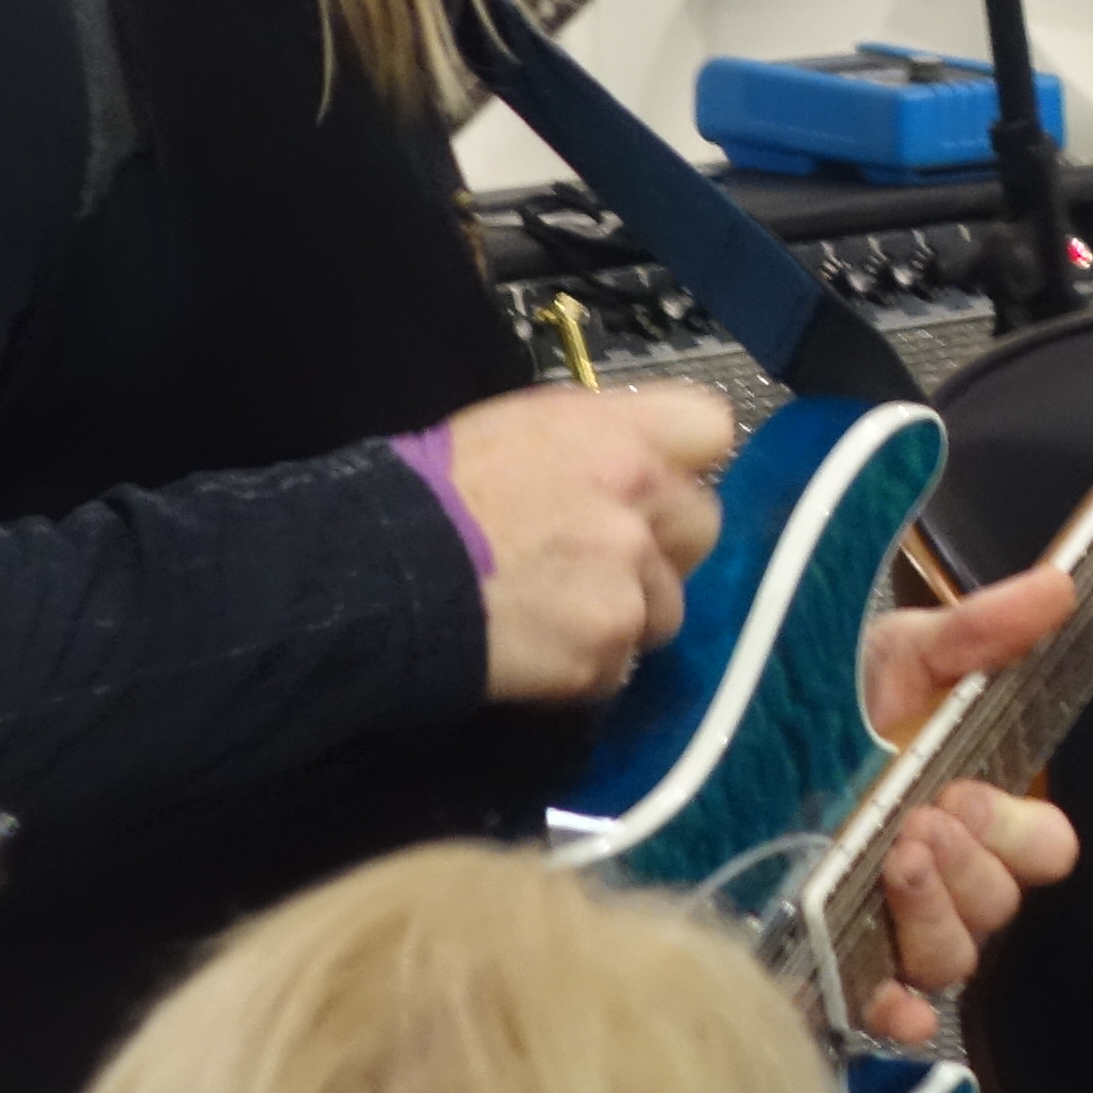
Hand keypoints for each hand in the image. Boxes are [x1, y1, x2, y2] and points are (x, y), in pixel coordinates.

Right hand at [437, 385, 733, 701]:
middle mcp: (637, 500)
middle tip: (606, 558)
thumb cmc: (435, 492)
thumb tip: (634, 462)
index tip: (659, 482)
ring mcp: (628, 580)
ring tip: (558, 609)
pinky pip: (622, 663)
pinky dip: (588, 664)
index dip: (686, 460)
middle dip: (664, 546)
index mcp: (617, 433)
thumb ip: (594, 442)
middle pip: (703, 525)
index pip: (712, 428)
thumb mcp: (520, 429)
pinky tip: (539, 646)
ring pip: (667, 607)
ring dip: (626, 613)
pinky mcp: (606, 649)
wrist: (380, 574)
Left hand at [849, 566, 1081, 1046]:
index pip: (1045, 848)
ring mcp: (895, 930)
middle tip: (917, 825)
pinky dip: (900, 1014)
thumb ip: (978, 630)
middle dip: (967, 866)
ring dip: (933, 918)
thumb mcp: (898, 651)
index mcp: (972, 809)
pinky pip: (892, 1016)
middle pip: (1000, 905)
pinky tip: (890, 1002)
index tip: (965, 793)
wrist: (722, 744)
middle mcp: (944, 879)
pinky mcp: (840, 973)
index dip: (1017, 831)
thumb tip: (1058, 585)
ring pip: (954, 959)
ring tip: (890, 865)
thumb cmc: (826, 700)